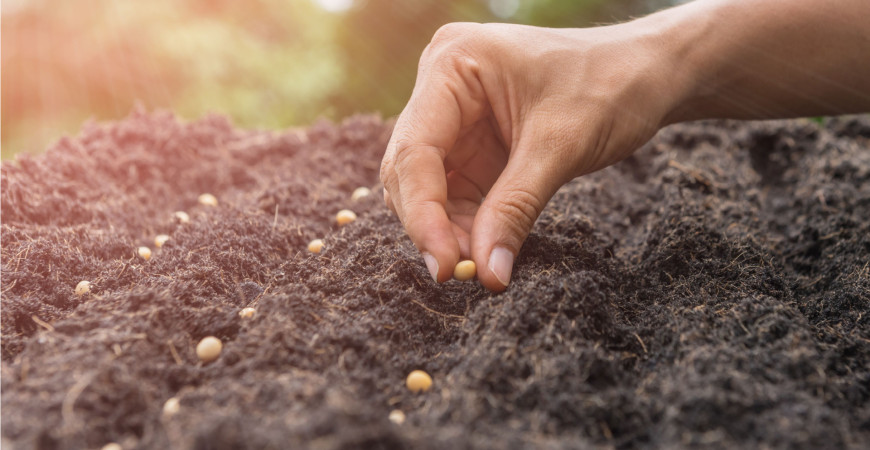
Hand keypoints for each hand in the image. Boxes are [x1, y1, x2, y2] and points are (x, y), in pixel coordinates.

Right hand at [379, 22, 675, 290]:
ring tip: (481, 266)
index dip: (423, 213)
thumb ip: (515, 209)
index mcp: (453, 64)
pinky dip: (469, 227)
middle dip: (433, 225)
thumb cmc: (610, 84)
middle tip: (462, 273)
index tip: (444, 266)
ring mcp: (456, 118)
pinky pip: (457, 194)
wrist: (649, 74)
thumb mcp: (561, 147)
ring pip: (429, 189)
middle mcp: (443, 88)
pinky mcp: (473, 146)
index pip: (415, 149)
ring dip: (450, 231)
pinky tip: (487, 251)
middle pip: (411, 171)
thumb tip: (486, 273)